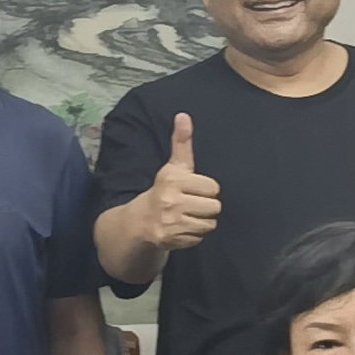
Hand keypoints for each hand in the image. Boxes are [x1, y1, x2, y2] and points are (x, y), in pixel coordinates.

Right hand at [135, 114, 221, 252]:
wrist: (139, 221)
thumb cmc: (164, 190)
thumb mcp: (173, 166)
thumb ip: (182, 142)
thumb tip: (183, 115)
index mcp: (173, 179)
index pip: (212, 187)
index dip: (206, 189)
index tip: (193, 190)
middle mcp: (170, 200)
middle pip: (214, 207)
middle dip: (206, 207)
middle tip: (192, 205)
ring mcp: (171, 222)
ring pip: (209, 224)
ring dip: (202, 222)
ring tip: (188, 217)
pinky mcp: (172, 240)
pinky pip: (200, 238)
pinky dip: (194, 235)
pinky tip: (183, 228)